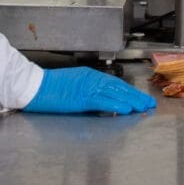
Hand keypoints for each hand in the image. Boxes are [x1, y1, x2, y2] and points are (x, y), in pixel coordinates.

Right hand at [23, 67, 156, 114]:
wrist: (34, 86)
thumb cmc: (50, 89)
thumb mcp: (73, 88)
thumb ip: (88, 94)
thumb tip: (103, 104)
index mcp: (89, 76)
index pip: (115, 84)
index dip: (130, 91)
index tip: (141, 98)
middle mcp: (91, 79)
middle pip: (119, 87)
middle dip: (136, 96)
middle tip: (149, 103)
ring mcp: (87, 87)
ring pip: (115, 93)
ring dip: (131, 100)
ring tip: (144, 107)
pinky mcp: (81, 97)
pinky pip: (103, 100)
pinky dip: (116, 103)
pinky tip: (127, 108)